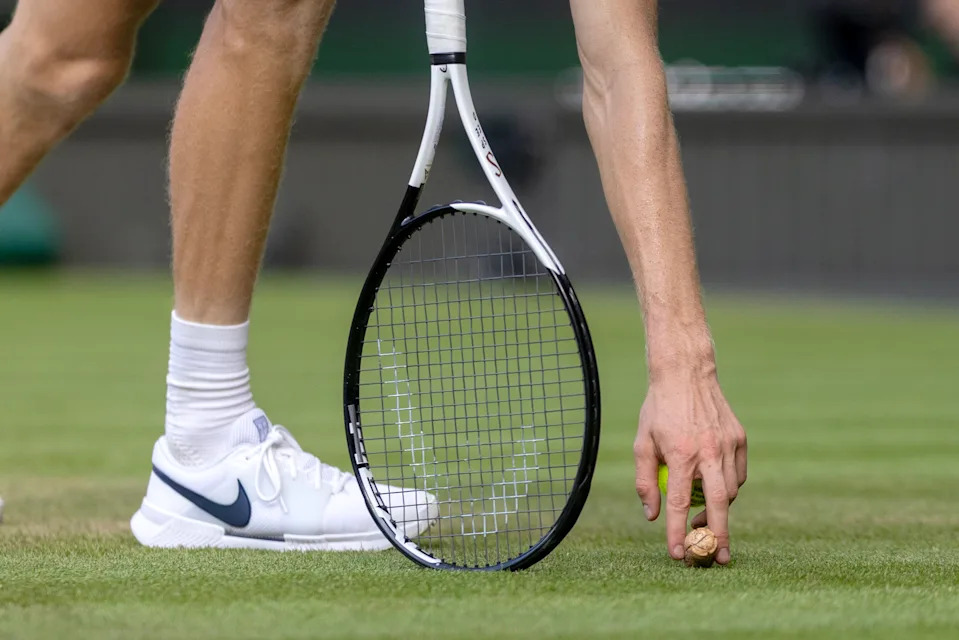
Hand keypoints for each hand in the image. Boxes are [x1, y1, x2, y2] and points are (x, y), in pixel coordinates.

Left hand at [634, 369, 746, 564]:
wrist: (686, 374)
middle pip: (718, 503)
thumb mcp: (642, 444)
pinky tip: (717, 489)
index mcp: (680, 454)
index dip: (678, 532)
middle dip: (718, 535)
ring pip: (731, 490)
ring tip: (706, 518)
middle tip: (717, 558)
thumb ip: (646, 482)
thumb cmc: (659, 410)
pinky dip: (730, 487)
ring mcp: (728, 444)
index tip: (678, 554)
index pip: (680, 503)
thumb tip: (652, 516)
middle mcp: (708, 451)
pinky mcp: (740, 438)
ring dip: (720, 509)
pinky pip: (738, 473)